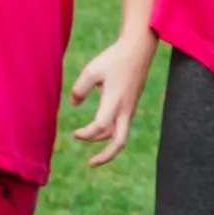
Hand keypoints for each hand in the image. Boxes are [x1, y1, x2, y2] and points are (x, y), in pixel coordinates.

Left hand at [65, 28, 154, 162]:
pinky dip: (110, 132)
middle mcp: (125, 109)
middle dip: (106, 156)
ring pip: (120, 134)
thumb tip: (74, 104)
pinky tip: (99, 129)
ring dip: (104, 142)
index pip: (101, 127)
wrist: (139, 50)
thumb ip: (79, 89)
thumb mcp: (92, 70)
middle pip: (119, 142)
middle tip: (90, 164)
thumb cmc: (114, 58)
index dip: (87, 134)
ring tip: (85, 138)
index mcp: (115, 101)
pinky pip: (122, 126)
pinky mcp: (130, 105)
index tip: (75, 134)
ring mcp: (130, 108)